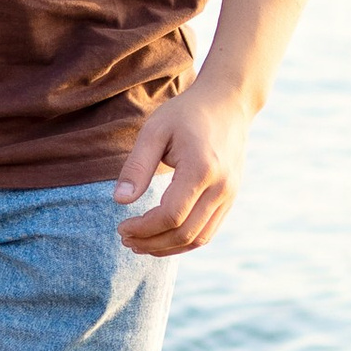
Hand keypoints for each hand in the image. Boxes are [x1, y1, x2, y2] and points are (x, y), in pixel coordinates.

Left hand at [112, 79, 255, 256]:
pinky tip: (162, 237)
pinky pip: (208, 231)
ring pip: (199, 239)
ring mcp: (230, 194)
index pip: (170, 215)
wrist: (227, 102)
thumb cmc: (186, 113)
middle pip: (184, 233)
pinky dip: (184, 241)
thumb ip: (136, 167)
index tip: (121, 227)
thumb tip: (119, 200)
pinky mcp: (230, 197)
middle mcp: (221, 187)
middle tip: (126, 239)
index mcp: (201, 169)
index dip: (143, 228)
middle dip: (151, 243)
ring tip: (140, 244)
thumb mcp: (154, 131)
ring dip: (167, 248)